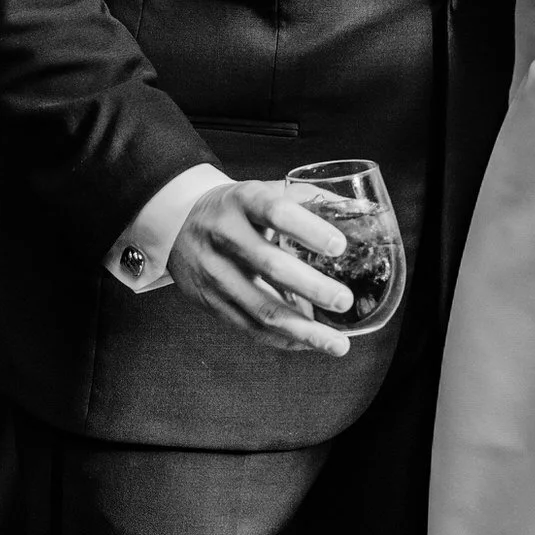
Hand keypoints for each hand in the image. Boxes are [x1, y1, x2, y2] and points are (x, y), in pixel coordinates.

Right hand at [167, 179, 353, 356]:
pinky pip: (250, 327)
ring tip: (338, 343)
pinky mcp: (211, 303)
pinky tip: (309, 344)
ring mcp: (215, 273)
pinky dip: (283, 339)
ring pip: (261, 308)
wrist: (175, 223)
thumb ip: (306, 199)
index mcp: (242, 201)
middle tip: (344, 300)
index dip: (308, 230)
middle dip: (312, 287)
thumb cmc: (233, 208)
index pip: (276, 213)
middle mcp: (225, 237)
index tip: (339, 246)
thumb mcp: (260, 191)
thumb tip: (359, 208)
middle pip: (270, 266)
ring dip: (303, 330)